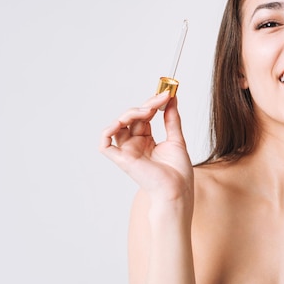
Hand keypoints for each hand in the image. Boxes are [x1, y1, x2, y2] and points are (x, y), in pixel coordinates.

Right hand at [99, 91, 193, 205]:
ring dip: (132, 113)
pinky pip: (105, 144)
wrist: (178, 190)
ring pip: (119, 125)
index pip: (144, 116)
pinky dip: (108, 131)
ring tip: (149, 110)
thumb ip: (172, 119)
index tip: (167, 94)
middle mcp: (135, 145)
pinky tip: (121, 121)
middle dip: (147, 105)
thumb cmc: (178, 172)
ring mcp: (127, 151)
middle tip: (162, 97)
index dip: (152, 104)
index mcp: (146, 141)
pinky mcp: (121, 160)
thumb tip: (172, 99)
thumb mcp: (177, 139)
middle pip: (132, 117)